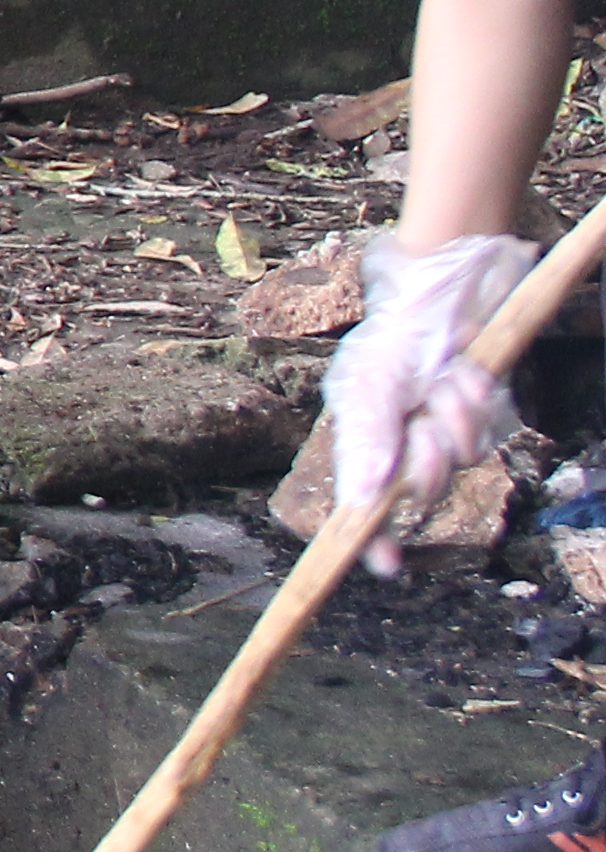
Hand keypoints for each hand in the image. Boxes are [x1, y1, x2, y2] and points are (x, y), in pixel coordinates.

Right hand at [324, 228, 535, 572]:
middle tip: (423, 427)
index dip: (370, 539)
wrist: (446, 288)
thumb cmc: (392, 334)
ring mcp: (446, 433)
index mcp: (367, 442)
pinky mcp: (482, 418)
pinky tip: (464, 373)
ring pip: (460, 458)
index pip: (365, 503)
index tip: (384, 563)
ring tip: (444, 381)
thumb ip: (364, 439)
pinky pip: (487, 432)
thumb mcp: (363, 381)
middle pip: (422, 486)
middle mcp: (406, 445)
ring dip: (455, 420)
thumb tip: (363, 499)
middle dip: (428, 461)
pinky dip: (476, 402)